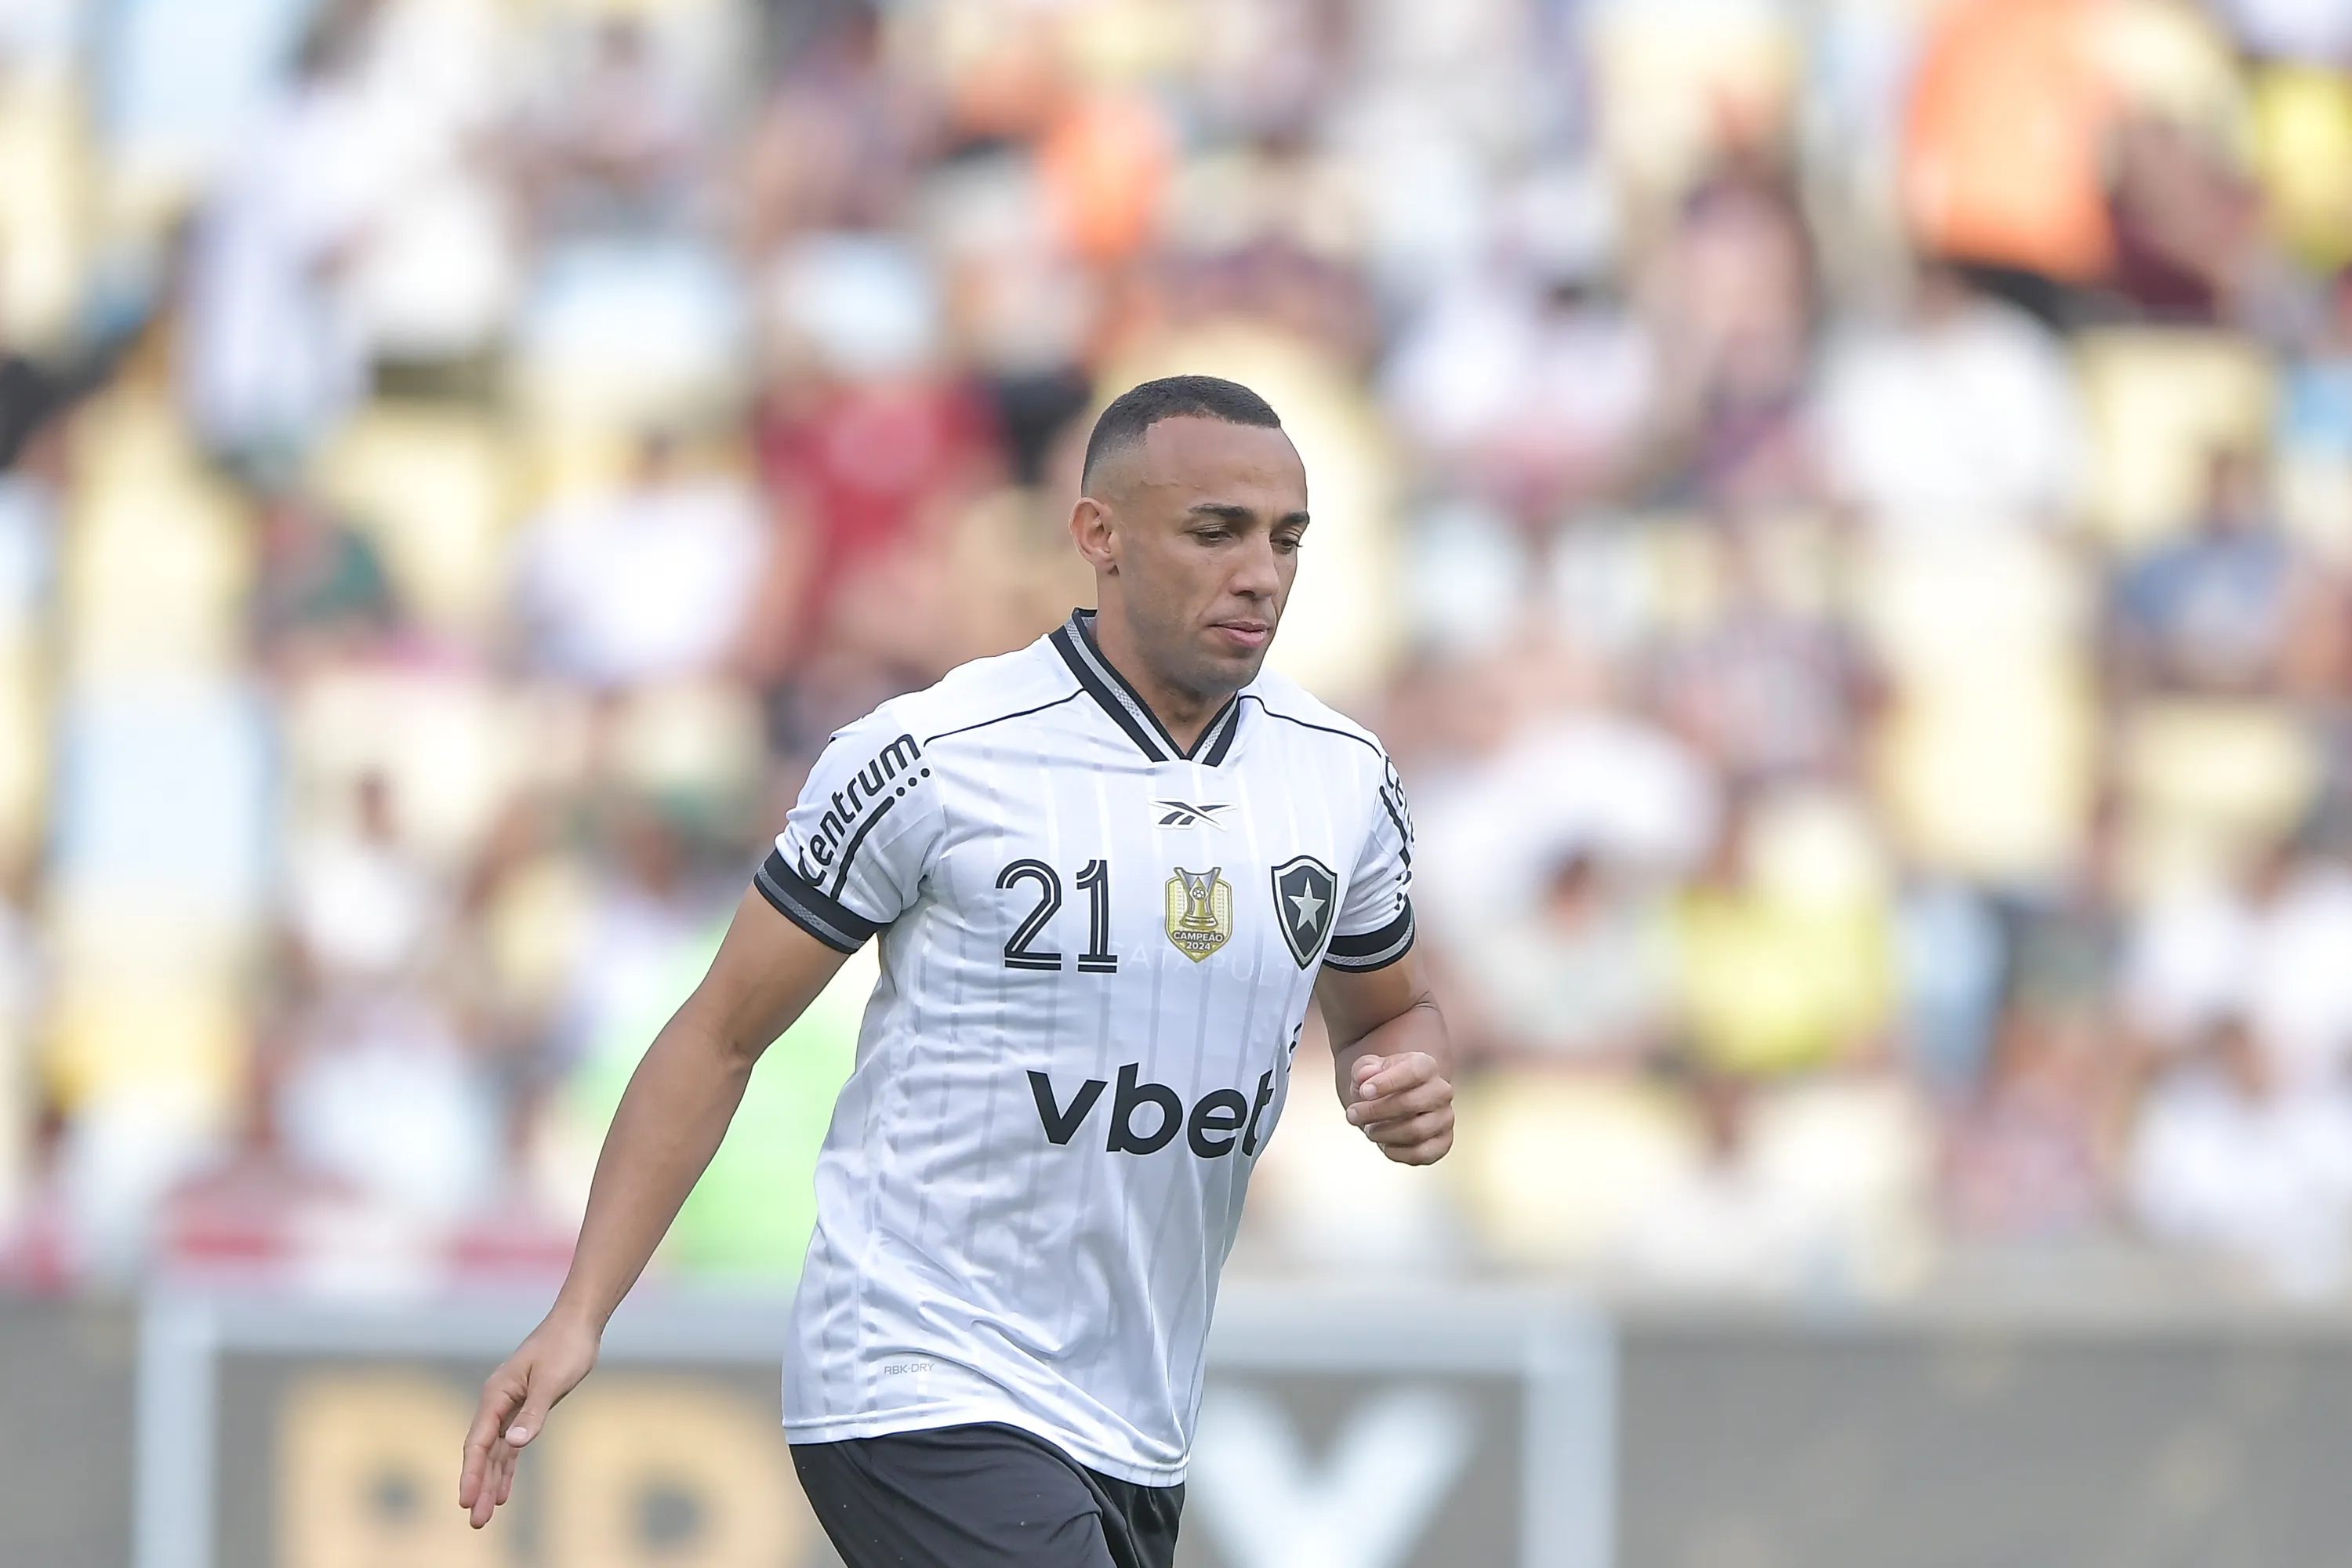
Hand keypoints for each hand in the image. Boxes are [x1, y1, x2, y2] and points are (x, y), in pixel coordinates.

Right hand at [458, 1310, 599, 1528]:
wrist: (577, 1324)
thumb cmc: (565, 1347)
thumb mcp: (552, 1381)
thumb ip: (534, 1413)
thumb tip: (513, 1443)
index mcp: (496, 1394)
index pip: (478, 1441)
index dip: (471, 1473)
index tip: (466, 1500)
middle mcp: (496, 1402)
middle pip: (482, 1451)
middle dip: (478, 1485)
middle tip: (475, 1521)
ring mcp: (509, 1407)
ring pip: (494, 1452)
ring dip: (490, 1482)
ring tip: (484, 1515)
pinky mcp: (524, 1409)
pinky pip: (509, 1445)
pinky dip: (505, 1467)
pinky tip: (503, 1491)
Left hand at [1344, 1051, 1453, 1165]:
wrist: (1396, 1103)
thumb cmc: (1381, 1084)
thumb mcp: (1368, 1069)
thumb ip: (1364, 1068)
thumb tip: (1365, 1075)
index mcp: (1426, 1066)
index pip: (1413, 1072)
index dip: (1387, 1083)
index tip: (1363, 1092)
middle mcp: (1441, 1091)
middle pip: (1411, 1103)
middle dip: (1375, 1112)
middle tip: (1352, 1115)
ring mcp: (1445, 1118)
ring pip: (1415, 1131)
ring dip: (1384, 1133)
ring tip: (1368, 1130)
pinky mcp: (1443, 1142)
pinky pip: (1422, 1154)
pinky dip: (1398, 1152)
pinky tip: (1384, 1145)